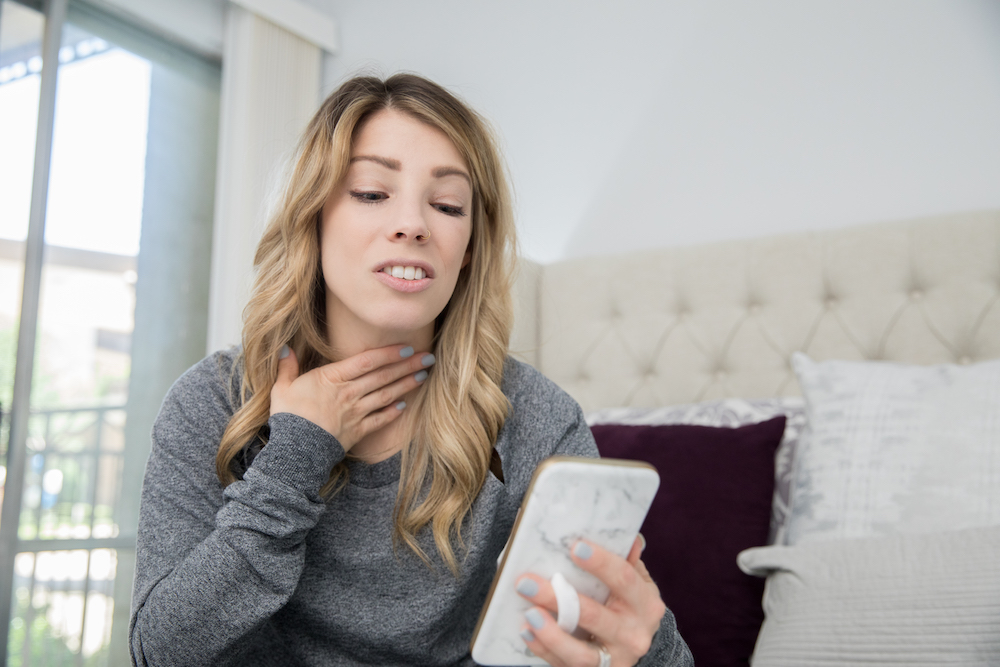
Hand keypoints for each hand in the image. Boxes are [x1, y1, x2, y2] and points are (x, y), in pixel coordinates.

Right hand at [269, 344, 434, 450]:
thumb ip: (287, 367)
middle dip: (407, 365)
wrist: (294, 451)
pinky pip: (380, 419)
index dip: (388, 353)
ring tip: (423, 376)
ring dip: (406, 385)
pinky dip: (393, 413)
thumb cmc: (288, 416)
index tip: (406, 347)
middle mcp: (349, 393)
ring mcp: (356, 412)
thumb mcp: (282, 387)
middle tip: (428, 357)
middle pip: (383, 376)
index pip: (366, 361)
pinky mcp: (358, 431)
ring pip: (386, 395)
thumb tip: (284, 348)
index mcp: (332, 378)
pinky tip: (404, 406)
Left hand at [516, 536, 664, 666]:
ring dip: (551, 633)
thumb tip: (630, 537)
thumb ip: (629, 561)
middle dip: (558, 598)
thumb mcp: (637, 584)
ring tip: (528, 614)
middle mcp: (633, 635)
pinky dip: (544, 649)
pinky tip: (527, 632)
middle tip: (526, 582)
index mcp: (646, 605)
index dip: (601, 563)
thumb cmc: (629, 605)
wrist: (633, 647)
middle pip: (595, 616)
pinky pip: (565, 665)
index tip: (575, 547)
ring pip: (581, 653)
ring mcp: (614, 659)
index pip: (624, 579)